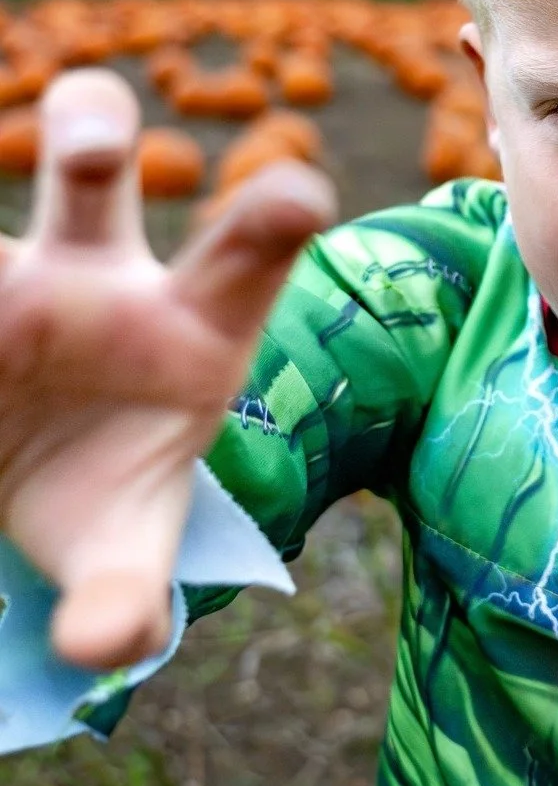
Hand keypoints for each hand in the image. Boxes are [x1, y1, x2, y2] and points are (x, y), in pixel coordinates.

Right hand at [0, 70, 333, 669]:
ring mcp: (10, 273)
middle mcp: (99, 274)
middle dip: (93, 137)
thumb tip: (109, 647)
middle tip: (93, 148)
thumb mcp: (124, 541)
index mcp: (191, 323)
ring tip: (4, 241)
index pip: (244, 259)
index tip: (299, 197)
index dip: (272, 220)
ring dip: (2, 196)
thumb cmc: (107, 488)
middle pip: (95, 177)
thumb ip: (128, 590)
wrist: (27, 469)